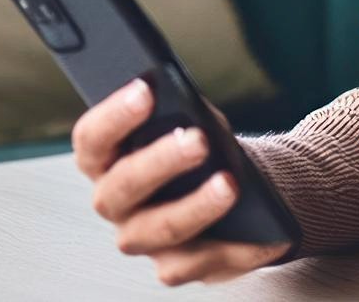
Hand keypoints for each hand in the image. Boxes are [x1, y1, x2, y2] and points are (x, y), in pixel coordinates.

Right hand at [72, 78, 291, 285]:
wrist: (235, 186)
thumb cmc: (204, 144)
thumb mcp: (195, 120)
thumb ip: (185, 112)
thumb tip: (191, 109)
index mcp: (105, 160)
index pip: (92, 139)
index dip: (112, 116)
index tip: (145, 90)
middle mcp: (114, 203)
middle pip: (122, 187)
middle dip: (160, 162)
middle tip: (198, 140)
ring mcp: (142, 239)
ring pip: (160, 229)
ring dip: (196, 207)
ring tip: (230, 183)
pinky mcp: (174, 267)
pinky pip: (200, 262)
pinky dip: (237, 246)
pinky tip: (267, 234)